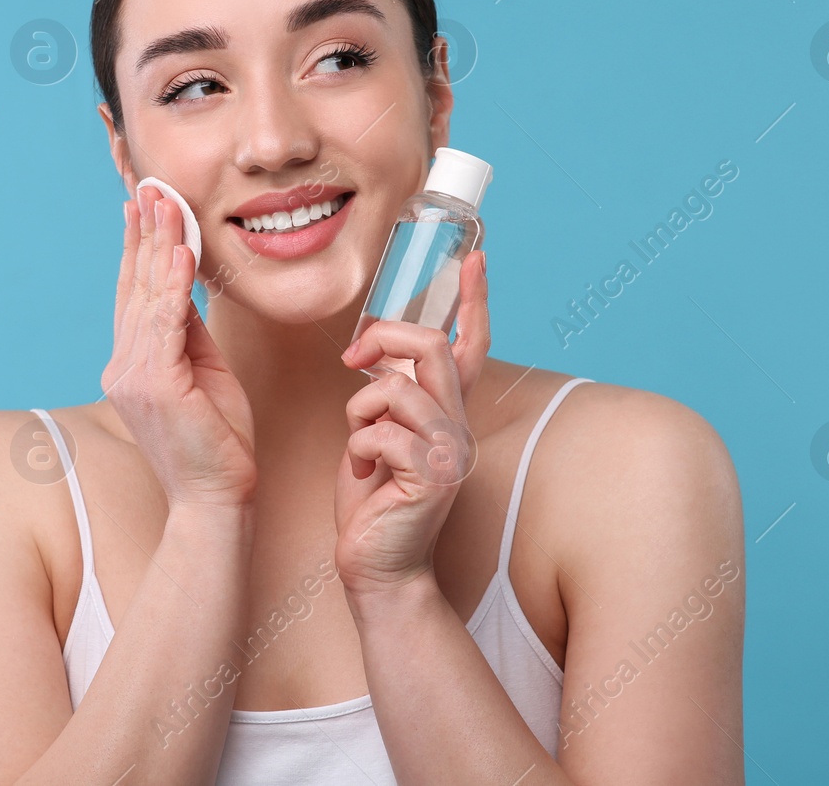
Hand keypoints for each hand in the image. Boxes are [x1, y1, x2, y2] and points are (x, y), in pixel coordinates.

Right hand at [101, 184, 257, 507]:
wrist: (216, 500)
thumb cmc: (216, 442)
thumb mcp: (204, 372)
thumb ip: (189, 331)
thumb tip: (183, 286)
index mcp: (132, 363)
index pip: (135, 292)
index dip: (139, 245)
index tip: (144, 203)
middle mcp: (123, 365)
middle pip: (135, 284)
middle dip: (144, 231)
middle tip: (149, 183)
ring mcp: (133, 376)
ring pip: (148, 295)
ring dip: (159, 243)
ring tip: (164, 201)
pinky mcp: (155, 386)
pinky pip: (165, 323)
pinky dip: (172, 284)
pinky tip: (179, 252)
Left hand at [333, 249, 489, 598]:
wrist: (377, 569)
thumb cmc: (373, 503)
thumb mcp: (379, 433)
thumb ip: (390, 395)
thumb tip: (377, 351)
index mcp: (447, 413)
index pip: (469, 346)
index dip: (474, 301)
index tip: (475, 259)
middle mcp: (458, 427)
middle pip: (429, 347)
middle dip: (383, 340)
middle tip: (353, 359)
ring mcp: (450, 452)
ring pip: (398, 388)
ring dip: (361, 407)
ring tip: (360, 439)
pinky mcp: (432, 477)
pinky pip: (383, 431)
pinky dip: (360, 445)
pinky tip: (364, 470)